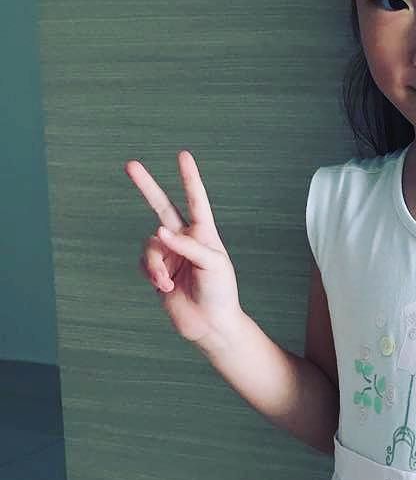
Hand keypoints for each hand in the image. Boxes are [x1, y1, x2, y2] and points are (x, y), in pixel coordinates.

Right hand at [128, 150, 244, 348]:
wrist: (209, 323)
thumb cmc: (220, 290)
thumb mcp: (212, 264)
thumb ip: (187, 245)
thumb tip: (159, 232)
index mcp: (205, 231)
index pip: (196, 199)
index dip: (189, 177)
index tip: (183, 155)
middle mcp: (185, 237)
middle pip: (162, 206)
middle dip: (146, 186)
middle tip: (130, 165)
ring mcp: (169, 253)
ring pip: (150, 245)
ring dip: (156, 265)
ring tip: (168, 282)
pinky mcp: (157, 270)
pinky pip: (145, 263)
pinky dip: (153, 275)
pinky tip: (165, 287)